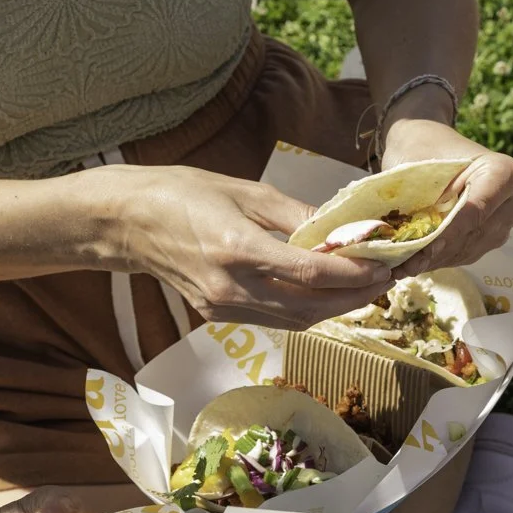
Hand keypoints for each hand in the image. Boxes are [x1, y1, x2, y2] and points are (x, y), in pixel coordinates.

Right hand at [107, 165, 395, 328]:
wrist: (127, 222)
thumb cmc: (183, 193)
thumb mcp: (244, 190)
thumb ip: (295, 215)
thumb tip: (340, 230)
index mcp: (237, 249)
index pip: (310, 273)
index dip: (353, 274)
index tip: (383, 265)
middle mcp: (231, 288)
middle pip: (310, 307)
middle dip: (353, 297)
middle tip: (385, 281)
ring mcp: (223, 308)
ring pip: (295, 321)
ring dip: (334, 309)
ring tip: (363, 289)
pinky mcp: (217, 316)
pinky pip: (274, 319)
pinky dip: (305, 310)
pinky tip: (325, 294)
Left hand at [382, 116, 512, 269]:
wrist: (427, 146)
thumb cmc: (424, 149)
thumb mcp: (420, 168)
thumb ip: (424, 200)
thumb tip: (413, 239)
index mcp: (504, 173)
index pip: (477, 210)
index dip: (451, 231)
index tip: (426, 247)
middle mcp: (512, 201)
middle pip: (476, 234)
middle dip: (440, 250)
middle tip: (407, 263)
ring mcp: (504, 223)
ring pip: (471, 249)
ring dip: (437, 260)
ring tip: (405, 265)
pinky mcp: (490, 239)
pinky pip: (466, 255)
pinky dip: (439, 260)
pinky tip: (415, 262)